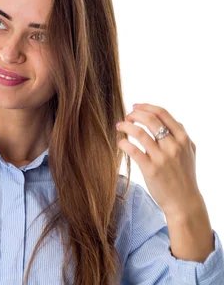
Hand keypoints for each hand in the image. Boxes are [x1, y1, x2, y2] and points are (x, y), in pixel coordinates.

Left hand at [115, 103, 202, 218]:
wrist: (184, 201)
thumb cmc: (184, 175)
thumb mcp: (189, 152)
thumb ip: (180, 135)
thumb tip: (167, 120)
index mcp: (183, 139)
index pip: (163, 113)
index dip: (146, 106)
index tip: (135, 106)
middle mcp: (173, 146)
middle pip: (150, 119)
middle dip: (134, 114)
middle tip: (126, 117)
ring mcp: (162, 157)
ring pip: (139, 132)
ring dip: (125, 126)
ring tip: (119, 126)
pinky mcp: (151, 169)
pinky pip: (133, 150)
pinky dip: (123, 143)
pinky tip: (120, 142)